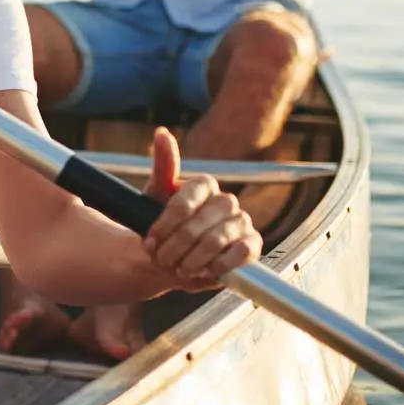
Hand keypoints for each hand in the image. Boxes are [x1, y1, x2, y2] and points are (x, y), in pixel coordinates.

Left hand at [140, 127, 260, 291]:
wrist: (174, 259)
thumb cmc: (165, 226)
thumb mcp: (155, 196)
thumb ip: (163, 166)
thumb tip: (161, 132)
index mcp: (204, 184)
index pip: (185, 201)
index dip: (165, 224)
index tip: (150, 240)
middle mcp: (226, 200)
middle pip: (201, 223)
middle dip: (177, 245)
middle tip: (162, 259)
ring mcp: (242, 222)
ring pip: (218, 239)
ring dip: (193, 259)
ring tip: (179, 268)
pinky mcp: (253, 244)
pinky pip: (241, 253)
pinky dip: (219, 265)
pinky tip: (203, 272)